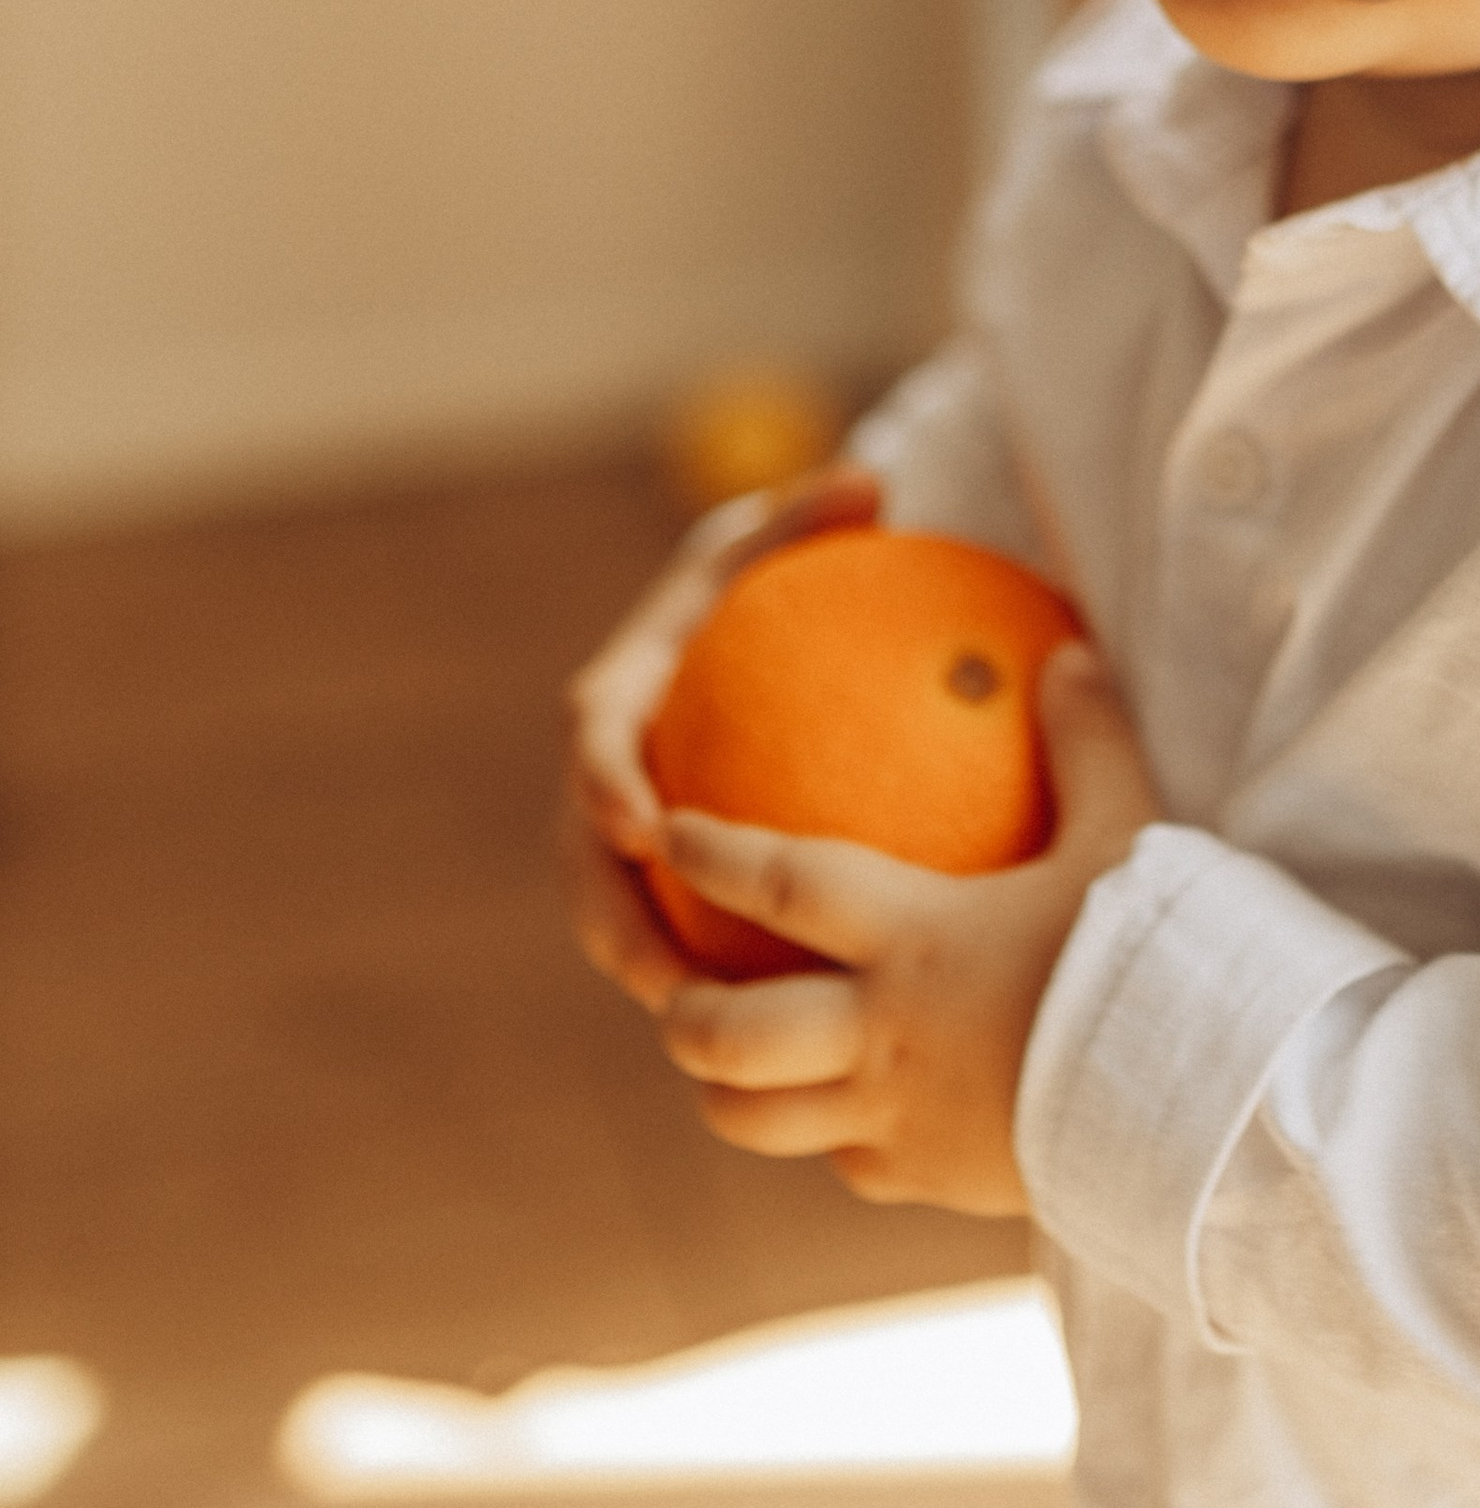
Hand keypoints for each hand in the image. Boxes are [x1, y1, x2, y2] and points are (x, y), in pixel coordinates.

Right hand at [560, 463, 880, 1015]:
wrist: (765, 630)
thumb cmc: (782, 575)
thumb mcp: (792, 538)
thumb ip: (818, 514)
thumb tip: (868, 478)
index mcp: (630, 681)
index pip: (597, 730)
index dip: (604, 779)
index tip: (642, 825)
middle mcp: (614, 761)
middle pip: (584, 852)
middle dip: (609, 919)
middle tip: (661, 978)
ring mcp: (631, 825)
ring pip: (618, 911)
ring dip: (651, 969)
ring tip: (706, 1029)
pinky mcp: (669, 873)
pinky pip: (680, 928)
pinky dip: (709, 973)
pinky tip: (778, 1027)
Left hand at [648, 643, 1159, 1215]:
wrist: (1197, 1108)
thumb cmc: (1160, 959)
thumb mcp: (1130, 834)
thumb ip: (1087, 742)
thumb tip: (1068, 654)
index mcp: (913, 937)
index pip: (781, 886)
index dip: (713, 856)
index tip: (671, 830)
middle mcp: (879, 1032)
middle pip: (728, 1033)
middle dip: (679, 1007)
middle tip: (671, 980)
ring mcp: (892, 1117)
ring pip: (755, 1119)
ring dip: (728, 1088)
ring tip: (729, 1061)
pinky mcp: (922, 1181)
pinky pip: (844, 1160)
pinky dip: (828, 1133)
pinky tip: (850, 1109)